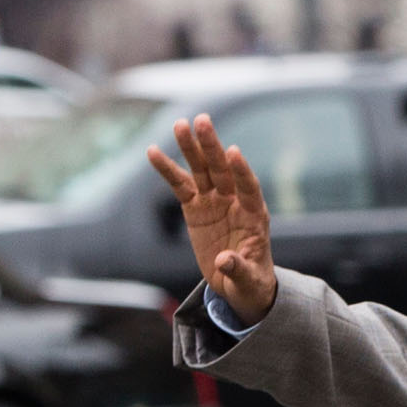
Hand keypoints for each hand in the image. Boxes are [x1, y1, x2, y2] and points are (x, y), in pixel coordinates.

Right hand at [147, 113, 276, 317]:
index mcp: (255, 215)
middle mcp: (234, 201)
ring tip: (180, 125)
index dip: (242, 170)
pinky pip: (179, 185)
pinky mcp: (195, 207)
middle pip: (222, 169)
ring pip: (201, 170)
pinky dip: (167, 169)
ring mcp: (214, 201)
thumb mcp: (248, 280)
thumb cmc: (250, 280)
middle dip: (212, 147)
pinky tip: (152, 151)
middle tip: (202, 121)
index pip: (248, 187)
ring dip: (190, 148)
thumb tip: (224, 260)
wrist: (238, 284)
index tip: (233, 152)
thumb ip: (238, 268)